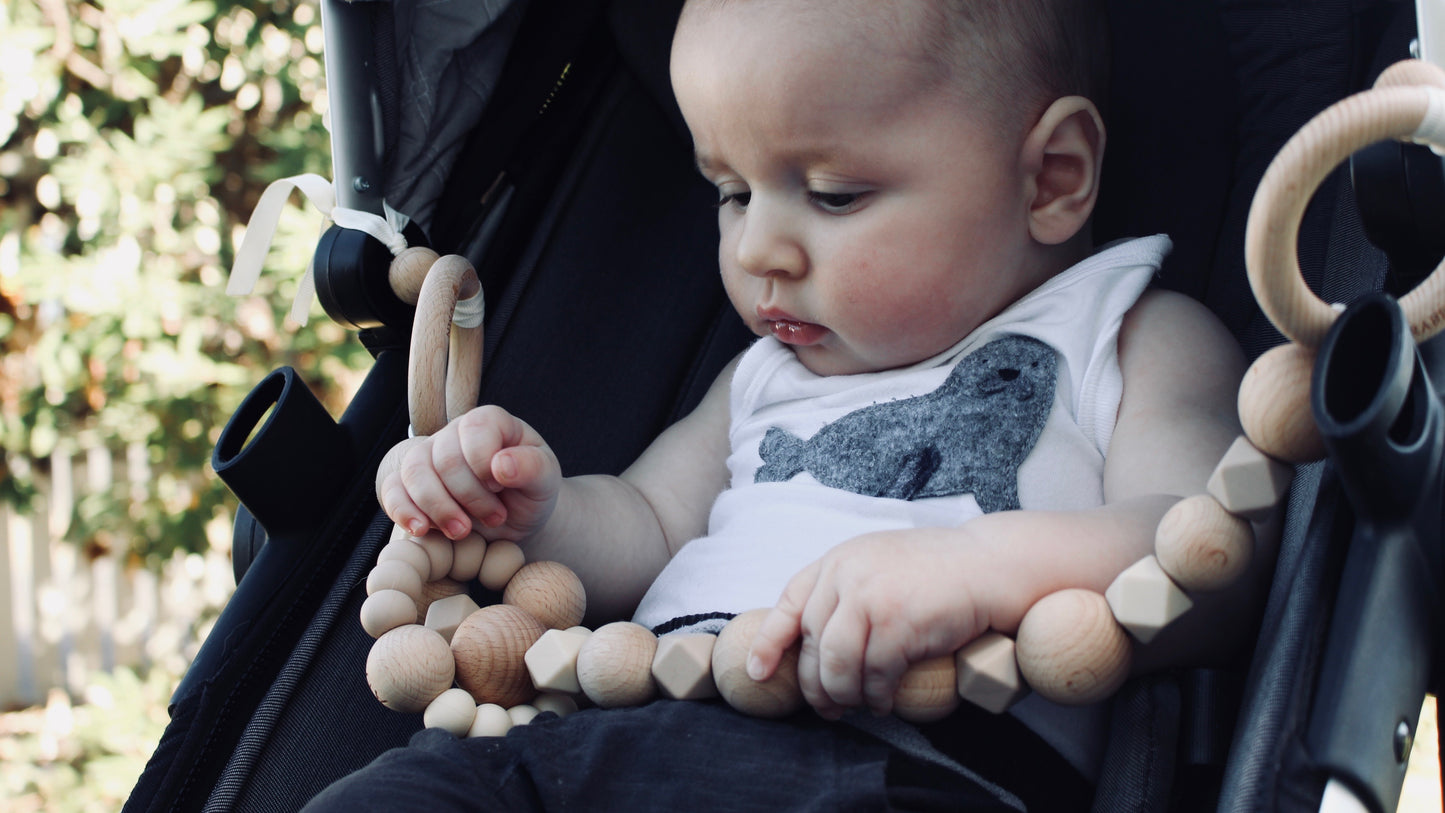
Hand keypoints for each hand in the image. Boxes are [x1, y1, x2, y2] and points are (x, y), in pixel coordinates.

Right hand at [376, 405, 560, 541]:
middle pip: (443, 457)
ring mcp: (429, 457)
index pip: (474, 428)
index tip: (501, 487)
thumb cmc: (531, 492)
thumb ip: (531, 466)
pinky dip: (403, 511)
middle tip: (495, 518)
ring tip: (463, 532)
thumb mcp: (545, 479)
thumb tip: (501, 465)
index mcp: (490, 421)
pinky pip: (392, 490)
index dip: (484, 463)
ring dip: (438, 508)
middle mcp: (454, 433)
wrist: (516, 520)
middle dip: (468, 496)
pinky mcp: (411, 485)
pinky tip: (422, 530)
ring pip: (413, 472)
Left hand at [747, 528, 991, 718]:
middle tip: (829, 708)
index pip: (789, 602)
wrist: (991, 564)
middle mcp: (847, 574)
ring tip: (859, 706)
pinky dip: (877, 696)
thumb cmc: (939, 571)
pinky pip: (875, 675)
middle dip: (815, 685)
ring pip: (837, 665)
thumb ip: (847, 588)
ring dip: (845, 695)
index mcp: (838, 560)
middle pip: (812, 644)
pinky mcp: (899, 623)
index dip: (769, 641)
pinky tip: (885, 702)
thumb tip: (816, 640)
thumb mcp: (879, 563)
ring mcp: (872, 597)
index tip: (759, 672)